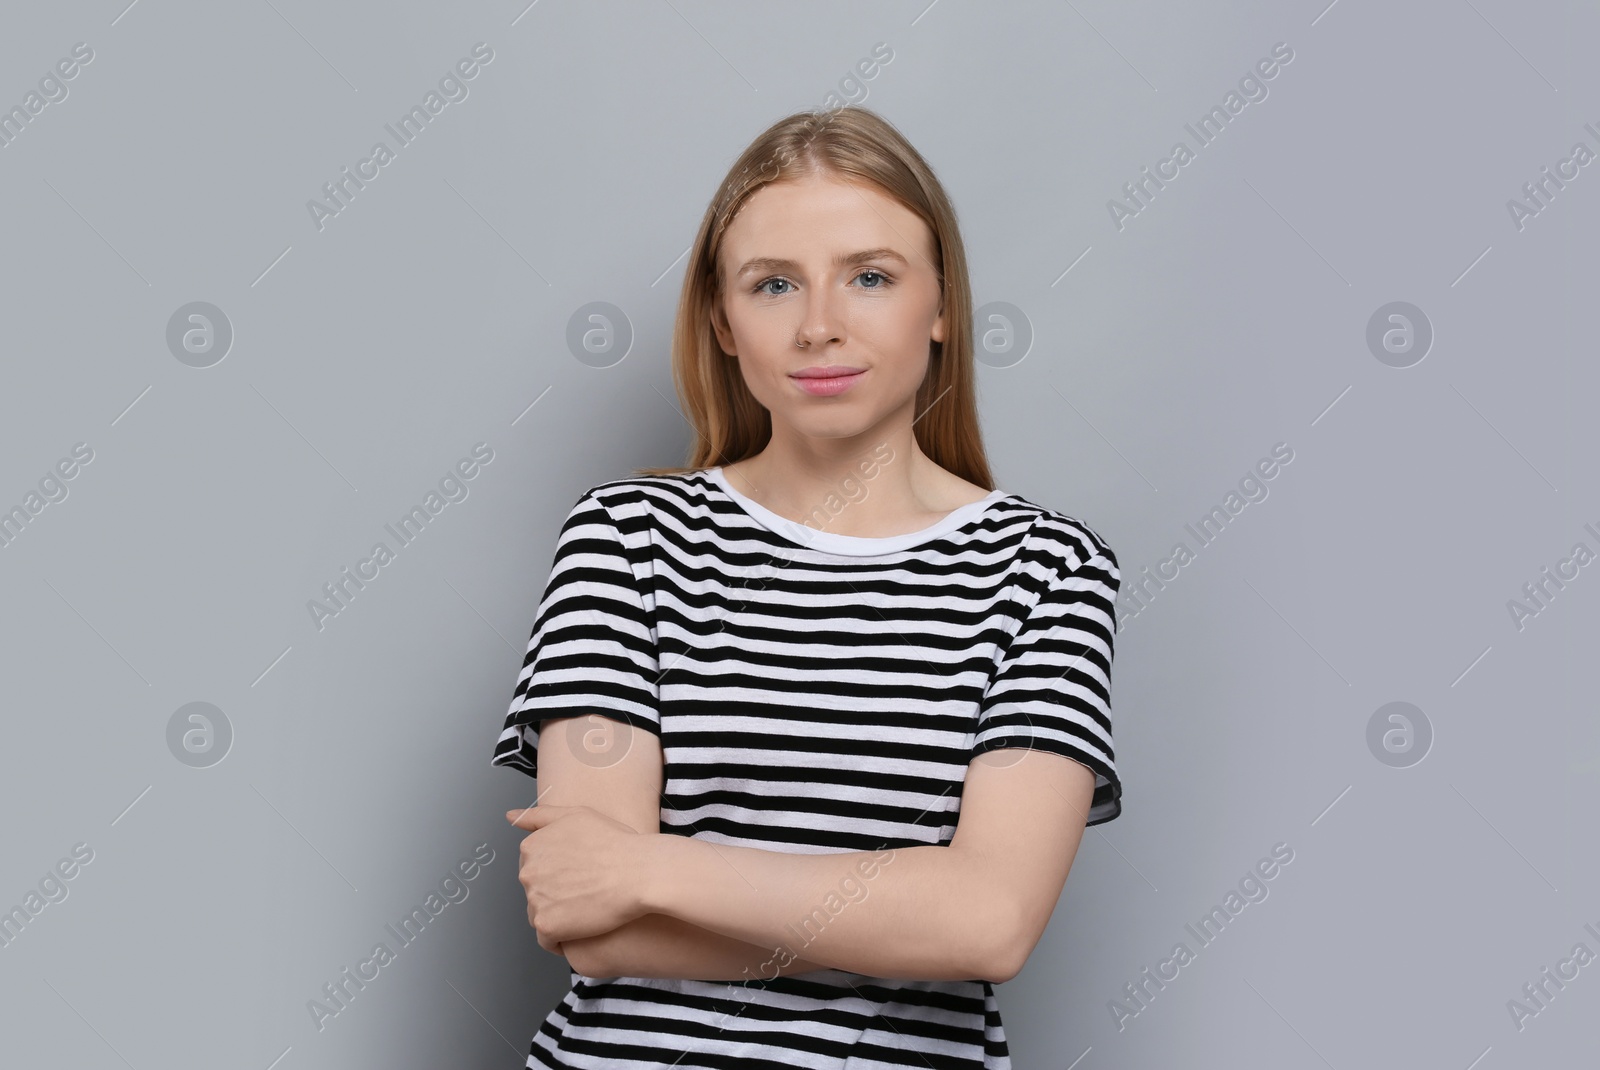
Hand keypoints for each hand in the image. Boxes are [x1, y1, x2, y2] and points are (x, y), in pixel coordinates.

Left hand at [505, 803, 649, 952]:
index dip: (559, 874)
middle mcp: (527, 873)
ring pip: (541, 916)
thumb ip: (538, 816)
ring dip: (559, 917)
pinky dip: (563, 939)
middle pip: (536, 893)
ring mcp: (535, 900)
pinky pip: (548, 940)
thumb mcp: (576, 815)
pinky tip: (584, 928)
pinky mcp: (546, 926)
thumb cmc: (615, 843)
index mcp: (531, 847)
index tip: (579, 875)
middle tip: (587, 891)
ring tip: (588, 909)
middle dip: (557, 895)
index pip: (535, 869)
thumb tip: (511, 817)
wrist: (639, 873)